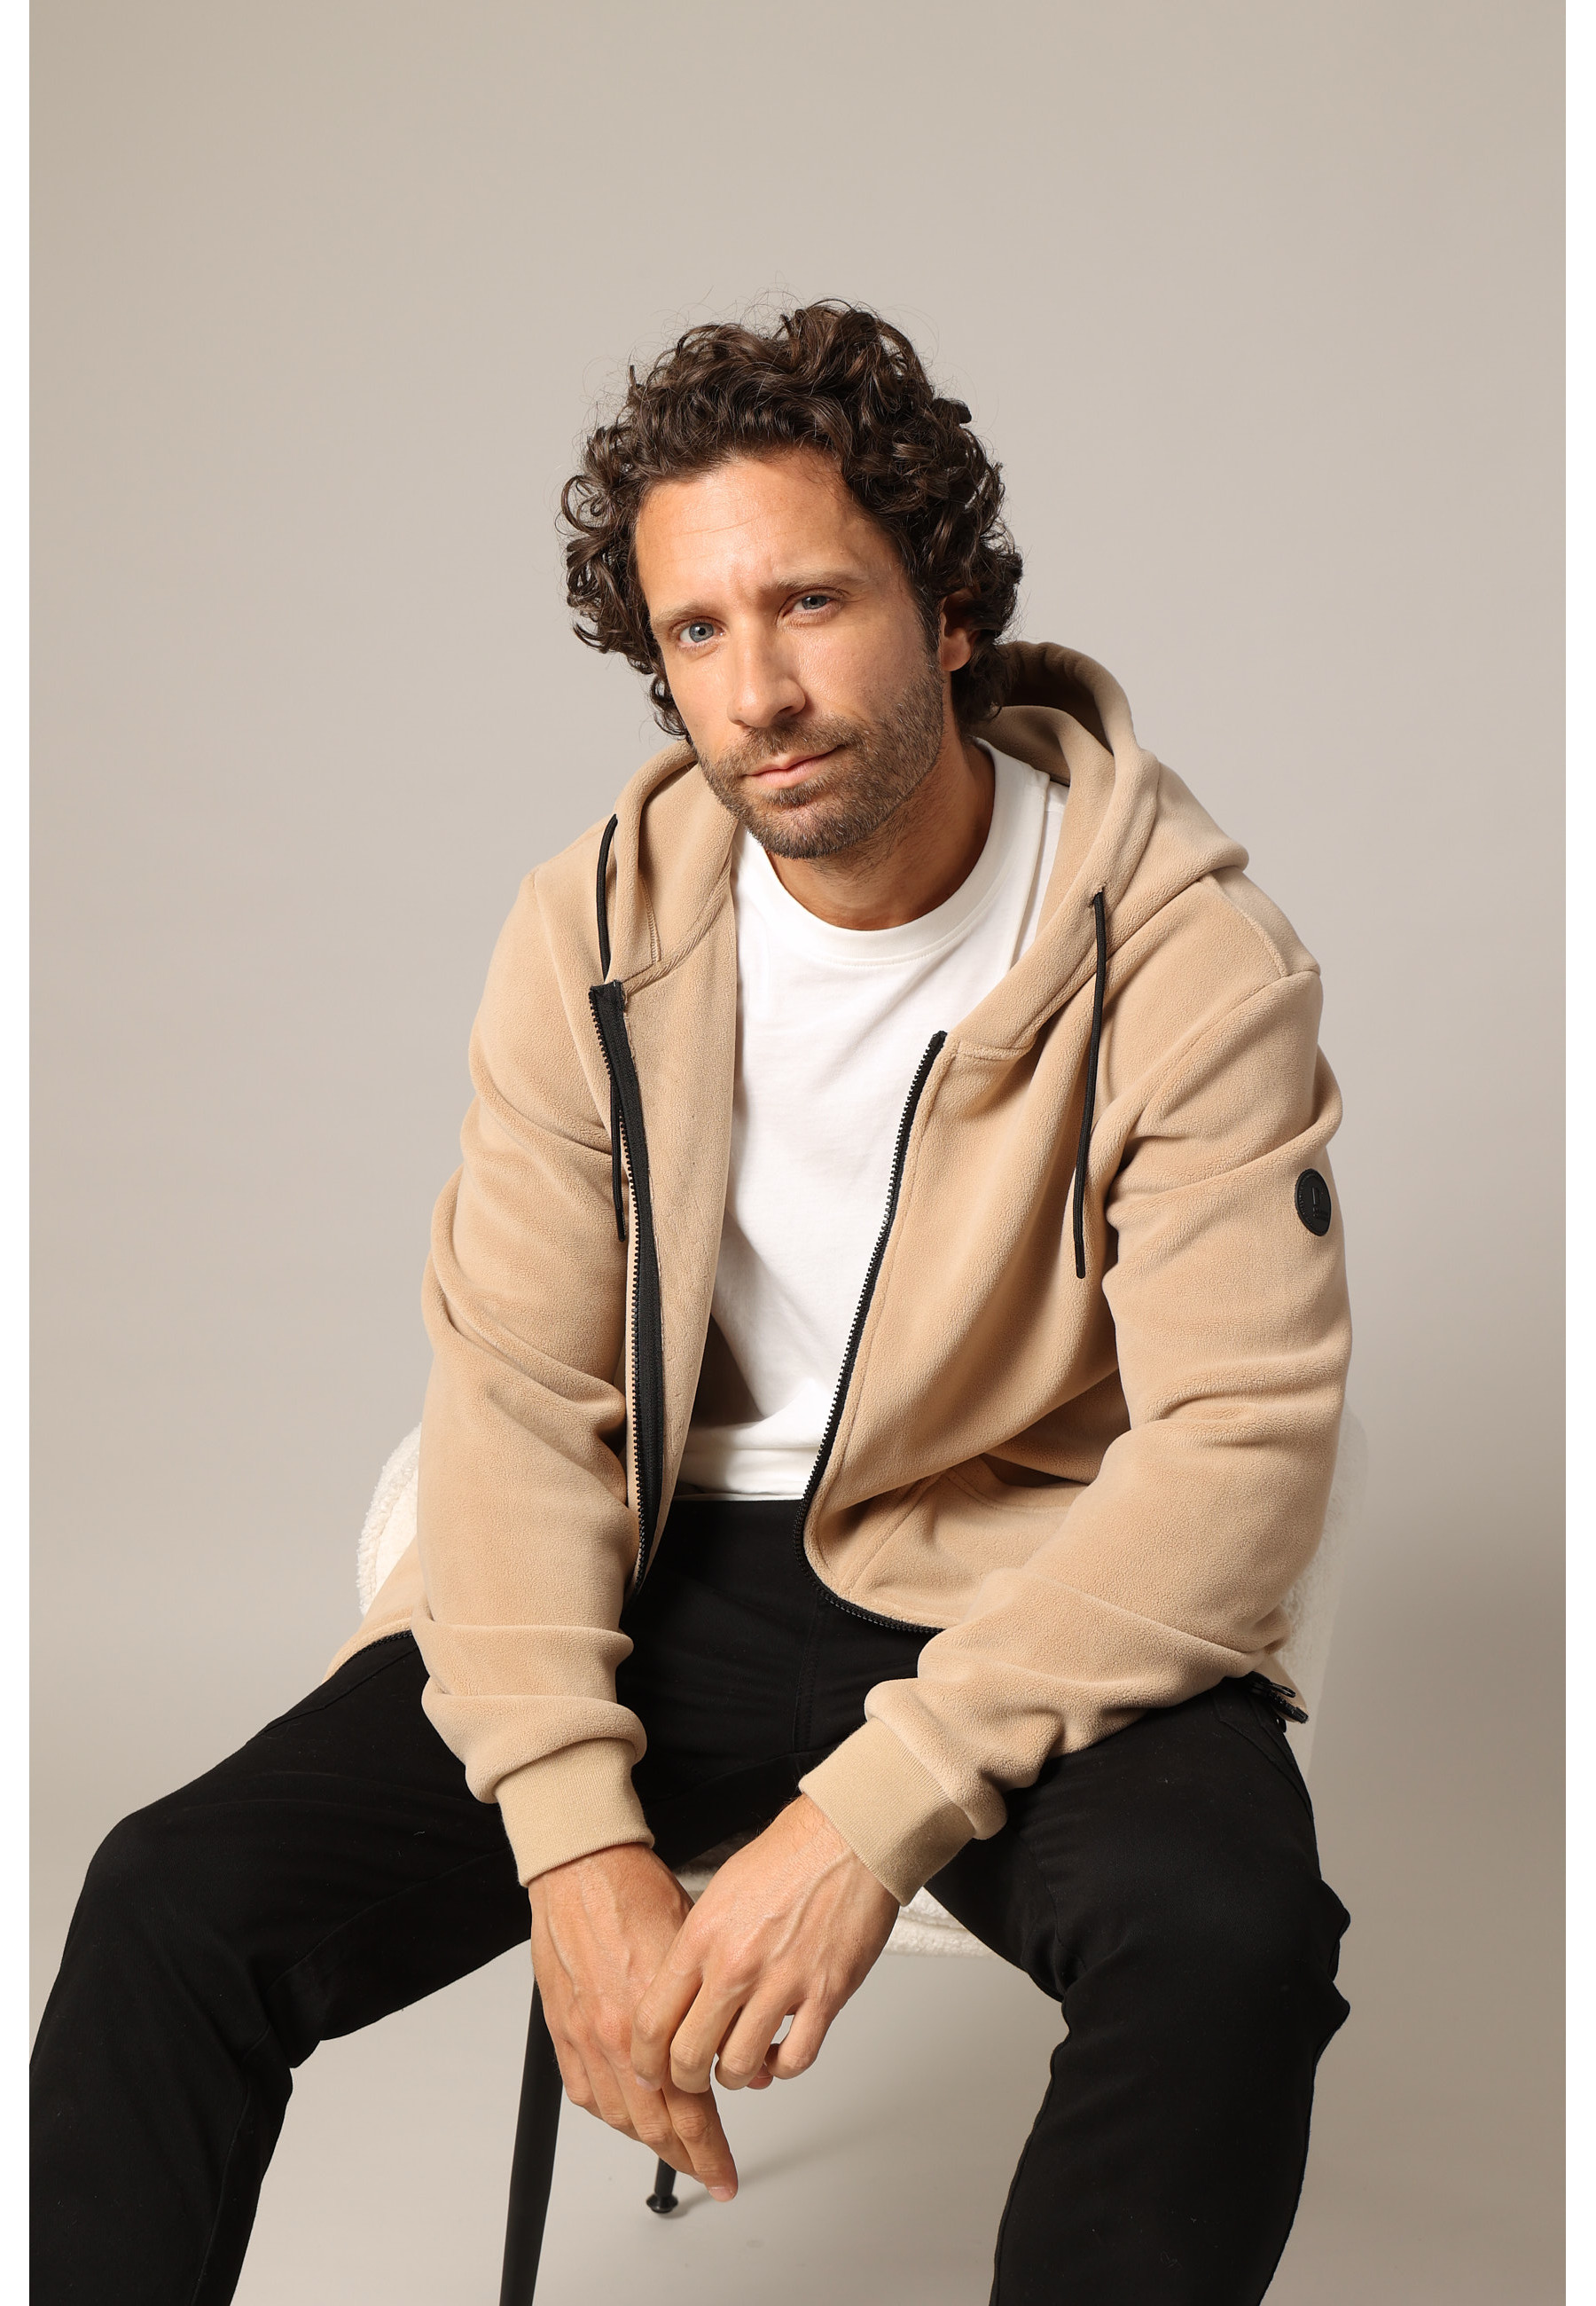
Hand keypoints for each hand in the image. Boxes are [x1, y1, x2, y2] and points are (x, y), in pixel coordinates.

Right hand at [528, 1843, 739, 2200]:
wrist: (582, 1869)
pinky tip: (630, 2114)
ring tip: (677, 2149)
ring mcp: (584, 2037)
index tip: (724, 2176)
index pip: (690, 2110)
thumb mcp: (695, 1951)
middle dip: (687, 2159)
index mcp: (654, 2018)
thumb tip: (735, 2052)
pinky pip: (586, 2094)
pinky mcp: (561, 2030)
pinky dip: (610, 2113)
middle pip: (654, 2126)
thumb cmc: (637, 1893)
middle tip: (709, 2174)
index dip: (711, 2151)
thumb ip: (708, 2011)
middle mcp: (615, 2036)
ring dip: (651, 2141)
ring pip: (619, 2118)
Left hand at [632, 1795, 897, 2096]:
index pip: (652, 2020)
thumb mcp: (719, 1894)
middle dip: (685, 2080)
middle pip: (688, 2056)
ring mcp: (781, 1982)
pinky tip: (779, 2054)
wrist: (846, 1838)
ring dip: (734, 2077)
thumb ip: (698, 1948)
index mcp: (702, 1937)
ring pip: (739, 2067)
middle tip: (691, 2079)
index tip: (650, 2071)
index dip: (645, 2059)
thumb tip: (685, 1995)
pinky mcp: (825, 1993)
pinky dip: (782, 2069)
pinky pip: (795, 2059)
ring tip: (738, 2066)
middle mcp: (735, 1964)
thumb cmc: (787, 1858)